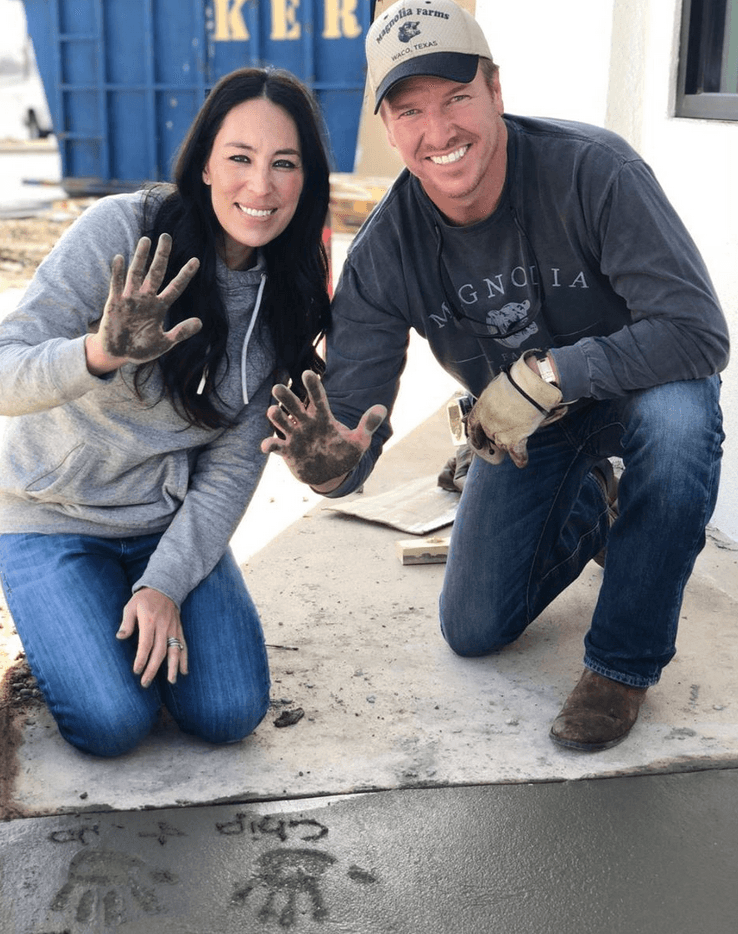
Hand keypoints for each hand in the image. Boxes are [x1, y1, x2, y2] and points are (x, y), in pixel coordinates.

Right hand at [87, 234, 200, 373]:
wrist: (119, 355)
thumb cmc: (141, 349)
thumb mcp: (165, 342)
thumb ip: (181, 332)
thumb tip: (200, 322)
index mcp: (159, 307)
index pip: (175, 287)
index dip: (185, 275)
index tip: (196, 261)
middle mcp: (146, 298)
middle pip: (156, 272)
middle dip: (162, 255)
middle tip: (166, 237)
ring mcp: (130, 299)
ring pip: (136, 273)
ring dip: (140, 257)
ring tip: (146, 240)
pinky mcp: (114, 303)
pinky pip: (116, 285)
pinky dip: (117, 273)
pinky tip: (119, 258)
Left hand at [116, 587, 187, 688]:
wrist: (164, 587)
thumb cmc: (144, 599)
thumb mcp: (130, 606)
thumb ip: (126, 623)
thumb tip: (120, 637)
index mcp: (149, 621)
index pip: (146, 644)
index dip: (142, 658)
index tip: (136, 671)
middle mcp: (163, 626)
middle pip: (160, 651)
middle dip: (153, 668)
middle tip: (145, 683)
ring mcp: (173, 629)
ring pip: (175, 650)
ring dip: (173, 667)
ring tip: (171, 681)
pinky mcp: (179, 630)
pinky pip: (183, 646)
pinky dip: (184, 659)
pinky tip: (184, 671)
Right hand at [260, 370, 386, 487]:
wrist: (331, 474)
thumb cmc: (343, 454)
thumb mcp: (359, 442)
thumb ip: (368, 425)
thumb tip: (382, 408)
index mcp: (323, 418)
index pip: (317, 398)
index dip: (313, 386)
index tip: (308, 373)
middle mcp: (306, 424)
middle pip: (294, 406)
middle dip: (286, 397)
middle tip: (278, 387)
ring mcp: (295, 437)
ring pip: (282, 422)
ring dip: (276, 417)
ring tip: (272, 411)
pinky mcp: (288, 452)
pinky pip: (276, 446)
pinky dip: (269, 445)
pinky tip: (266, 446)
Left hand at [466, 353, 567, 468]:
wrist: (530, 387)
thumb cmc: (516, 383)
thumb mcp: (496, 388)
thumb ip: (492, 400)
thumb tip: (496, 402)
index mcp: (480, 408)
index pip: (472, 423)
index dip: (473, 432)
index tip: (474, 437)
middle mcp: (486, 423)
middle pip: (488, 435)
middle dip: (493, 437)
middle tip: (499, 438)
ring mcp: (498, 433)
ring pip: (502, 444)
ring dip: (509, 442)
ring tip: (519, 436)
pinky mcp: (513, 440)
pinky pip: (516, 453)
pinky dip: (520, 458)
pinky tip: (521, 462)